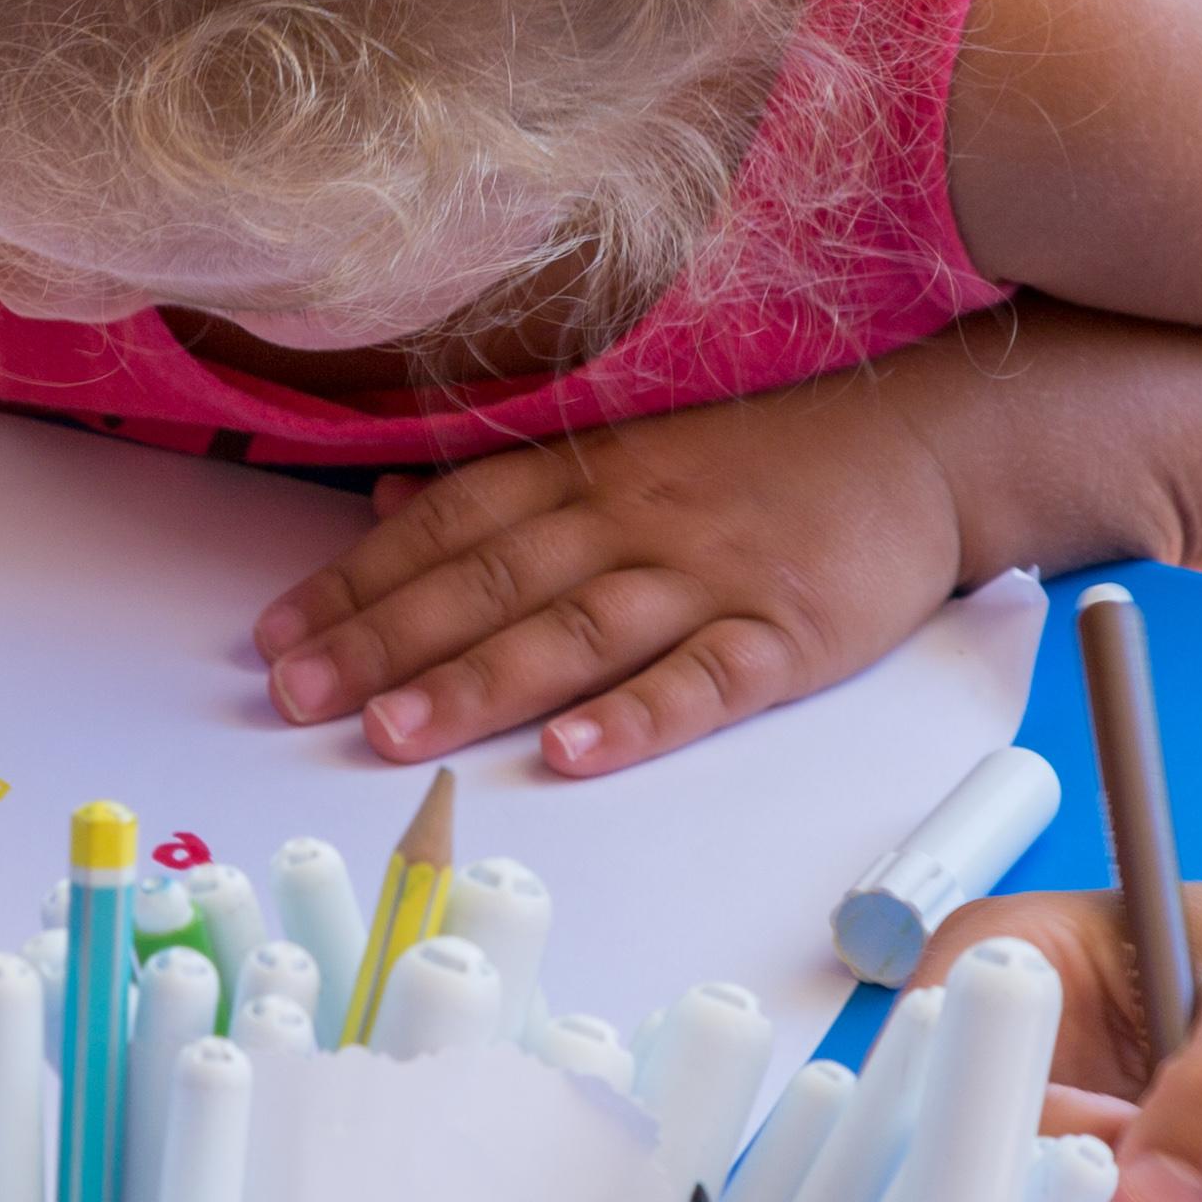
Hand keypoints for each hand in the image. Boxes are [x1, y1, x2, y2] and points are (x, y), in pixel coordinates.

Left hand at [251, 368, 968, 773]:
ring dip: (478, 683)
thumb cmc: (763, 459)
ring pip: (577, 630)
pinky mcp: (787, 634)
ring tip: (391, 732)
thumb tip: (390, 506)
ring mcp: (711, 576)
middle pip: (492, 580)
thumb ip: (510, 486)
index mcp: (588, 473)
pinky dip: (635, 718)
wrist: (923, 446)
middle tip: (294, 696)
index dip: (360, 581)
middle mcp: (634, 518)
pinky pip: (703, 679)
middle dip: (386, 639)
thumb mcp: (630, 450)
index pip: (450, 527)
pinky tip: (570, 756)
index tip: (278, 636)